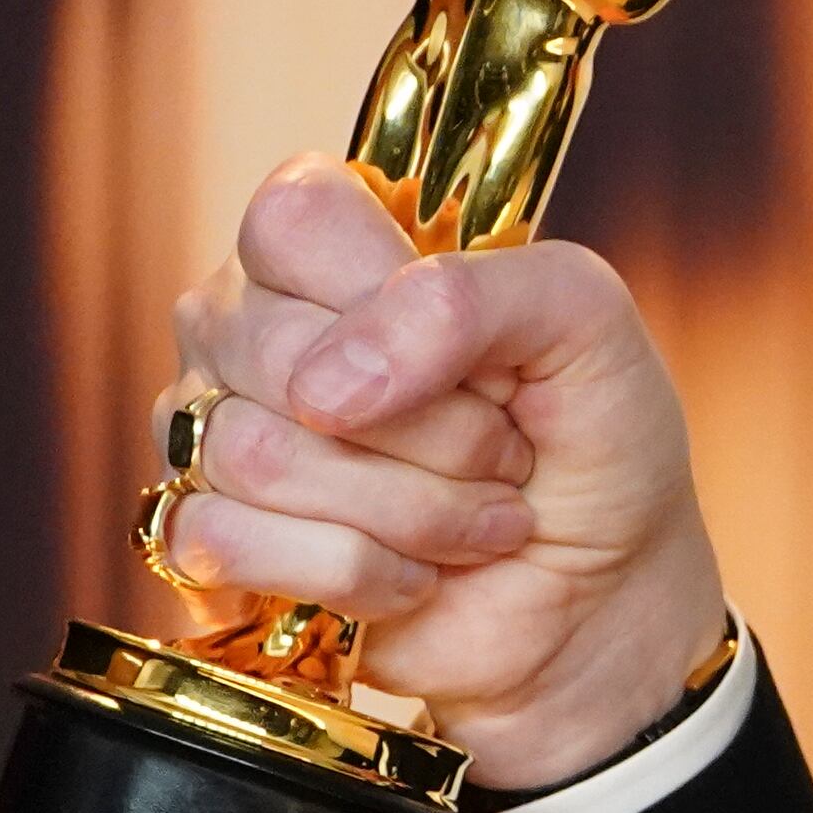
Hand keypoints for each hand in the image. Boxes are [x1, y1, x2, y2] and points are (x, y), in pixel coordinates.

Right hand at [160, 155, 729, 789]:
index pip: (295, 216)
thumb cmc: (594, 443)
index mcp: (335, 247)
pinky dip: (358, 573)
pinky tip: (414, 575)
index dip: (392, 298)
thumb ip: (473, 295)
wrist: (604, 597)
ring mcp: (216, 433)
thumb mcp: (586, 325)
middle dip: (437, 427)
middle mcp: (252, 327)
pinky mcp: (209, 541)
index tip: (487, 360)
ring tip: (479, 516)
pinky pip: (224, 540)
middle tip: (503, 451)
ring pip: (258, 455)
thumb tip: (328, 386)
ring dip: (414, 508)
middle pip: (277, 350)